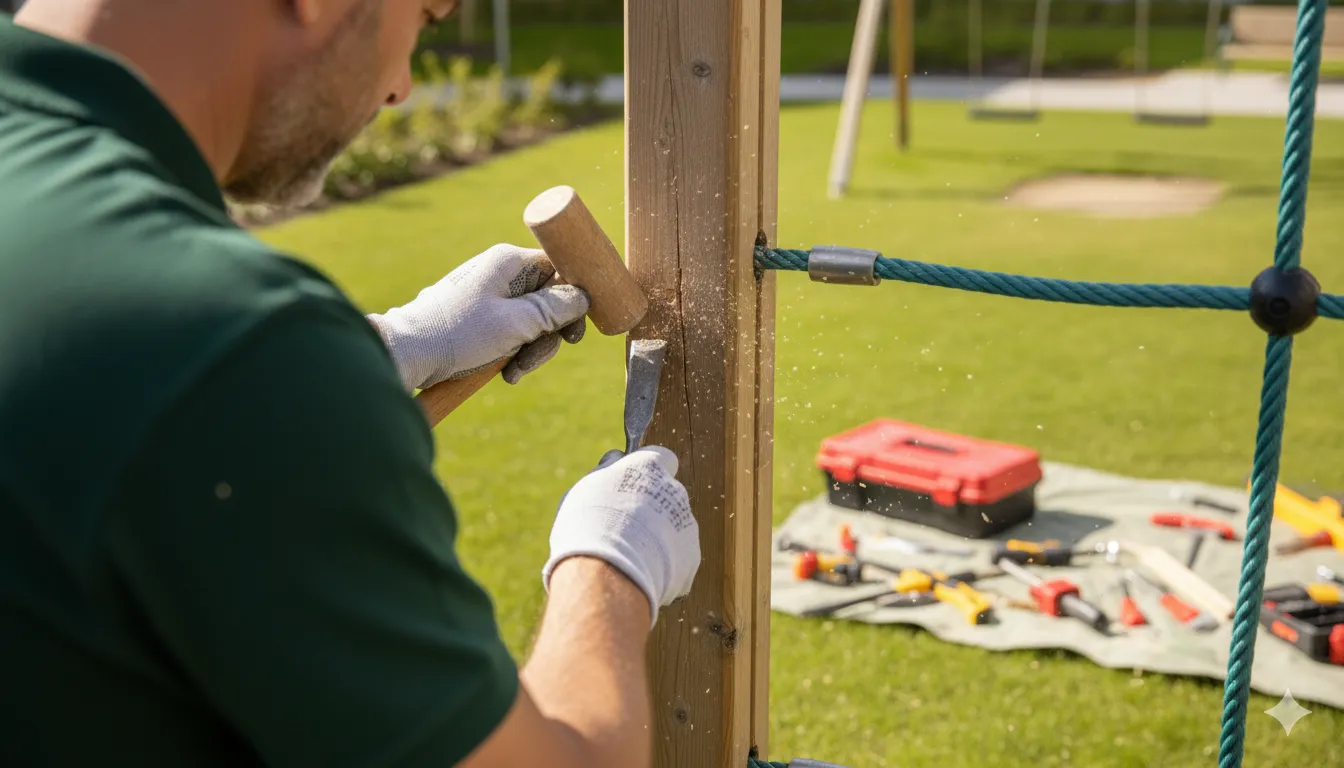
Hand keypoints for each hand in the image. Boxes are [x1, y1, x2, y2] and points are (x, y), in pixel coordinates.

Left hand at [366, 244, 589, 391]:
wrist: (408, 353)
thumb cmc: (459, 333)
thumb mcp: (517, 323)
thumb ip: (555, 309)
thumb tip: (582, 296)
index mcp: (509, 262)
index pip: (558, 269)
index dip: (572, 299)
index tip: (575, 329)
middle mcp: (500, 273)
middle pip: (547, 300)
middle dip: (547, 335)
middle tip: (534, 358)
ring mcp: (488, 295)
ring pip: (530, 321)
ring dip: (530, 350)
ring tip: (513, 371)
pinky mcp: (478, 317)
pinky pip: (510, 332)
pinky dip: (512, 352)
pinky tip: (503, 371)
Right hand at [542, 447, 699, 627]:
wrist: (608, 573)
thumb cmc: (590, 523)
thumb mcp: (586, 487)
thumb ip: (606, 470)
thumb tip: (615, 458)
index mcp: (651, 466)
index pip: (660, 457)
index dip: (646, 471)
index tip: (630, 483)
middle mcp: (675, 491)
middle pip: (665, 496)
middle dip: (649, 509)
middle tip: (620, 527)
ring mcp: (687, 526)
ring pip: (671, 529)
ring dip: (655, 539)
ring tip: (625, 556)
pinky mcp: (691, 558)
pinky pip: (676, 559)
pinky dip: (661, 566)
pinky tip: (637, 573)